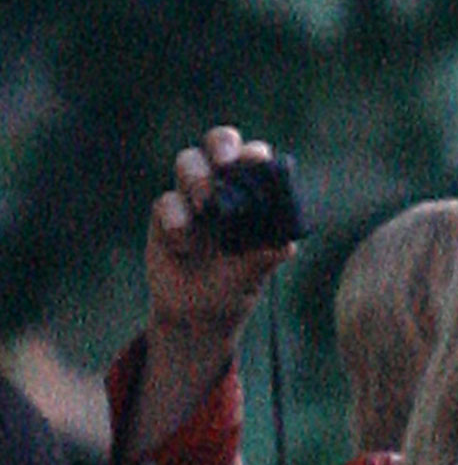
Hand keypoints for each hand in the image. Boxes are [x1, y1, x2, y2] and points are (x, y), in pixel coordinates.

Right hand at [145, 126, 294, 349]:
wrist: (196, 318)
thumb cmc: (232, 291)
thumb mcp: (252, 279)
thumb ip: (264, 260)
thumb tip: (285, 247)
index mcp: (252, 199)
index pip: (255, 162)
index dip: (255, 155)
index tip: (256, 162)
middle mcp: (222, 191)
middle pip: (219, 146)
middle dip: (222, 146)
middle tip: (226, 164)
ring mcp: (191, 199)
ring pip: (188, 163)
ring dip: (197, 178)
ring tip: (204, 207)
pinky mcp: (165, 214)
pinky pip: (166, 202)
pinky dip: (176, 220)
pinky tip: (183, 246)